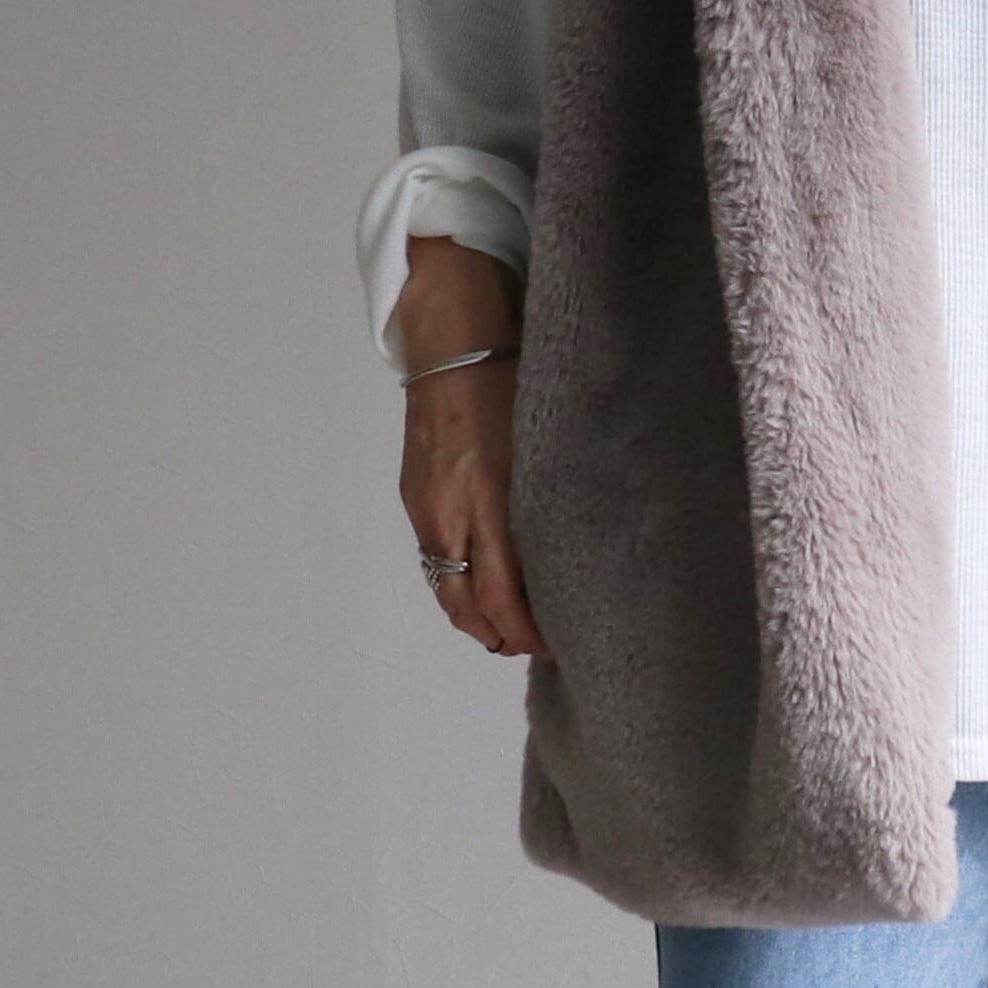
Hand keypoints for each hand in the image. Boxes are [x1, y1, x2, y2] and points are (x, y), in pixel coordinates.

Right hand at [391, 238, 546, 658]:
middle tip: (532, 644)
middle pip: (465, 606)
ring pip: (444, 587)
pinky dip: (458, 582)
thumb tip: (573, 559)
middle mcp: (451, 512)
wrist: (453, 342)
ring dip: (475, 616)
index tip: (556, 642)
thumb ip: (553, 505)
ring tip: (509, 625)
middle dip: (498, 636)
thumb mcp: (546, 447)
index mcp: (491, 499)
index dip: (525, 631)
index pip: (500, 596)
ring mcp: (426, 507)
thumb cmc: (514, 385)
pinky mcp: (414, 497)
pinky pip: (434, 558)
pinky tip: (483, 583)